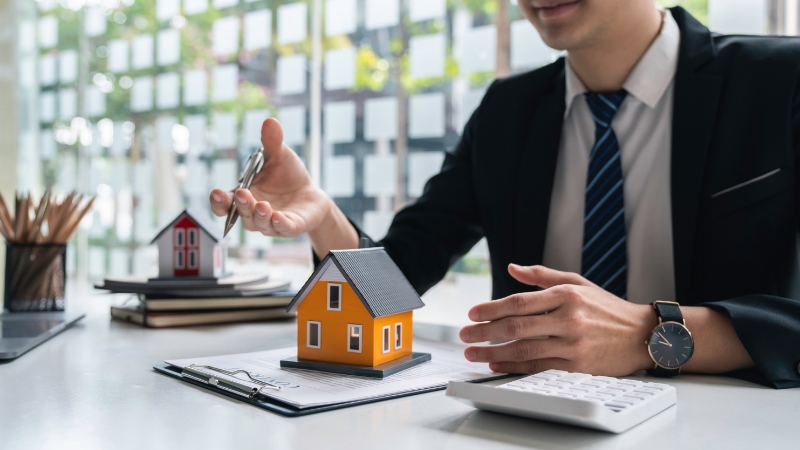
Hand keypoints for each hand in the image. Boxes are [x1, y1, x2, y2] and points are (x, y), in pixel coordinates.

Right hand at [209, 118, 330, 237]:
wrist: (311, 193)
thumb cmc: (288, 176)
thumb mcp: (280, 156)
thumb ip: (272, 142)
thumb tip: (270, 121)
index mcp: (245, 196)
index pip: (225, 204)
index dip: (219, 202)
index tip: (217, 194)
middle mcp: (253, 213)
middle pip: (241, 215)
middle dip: (241, 205)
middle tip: (242, 194)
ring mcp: (271, 223)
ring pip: (260, 223)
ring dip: (259, 215)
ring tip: (262, 205)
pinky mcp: (290, 227)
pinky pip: (282, 228)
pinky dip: (279, 224)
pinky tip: (278, 216)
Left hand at [459, 264, 656, 375]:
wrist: (643, 335)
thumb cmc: (607, 308)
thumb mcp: (578, 283)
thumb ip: (543, 276)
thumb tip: (512, 268)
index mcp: (566, 295)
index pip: (519, 301)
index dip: (491, 308)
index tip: (472, 314)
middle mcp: (568, 318)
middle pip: (516, 326)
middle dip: (484, 332)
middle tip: (463, 335)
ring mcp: (573, 344)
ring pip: (524, 349)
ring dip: (493, 352)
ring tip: (473, 353)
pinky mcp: (578, 366)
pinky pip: (538, 368)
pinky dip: (514, 367)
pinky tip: (497, 365)